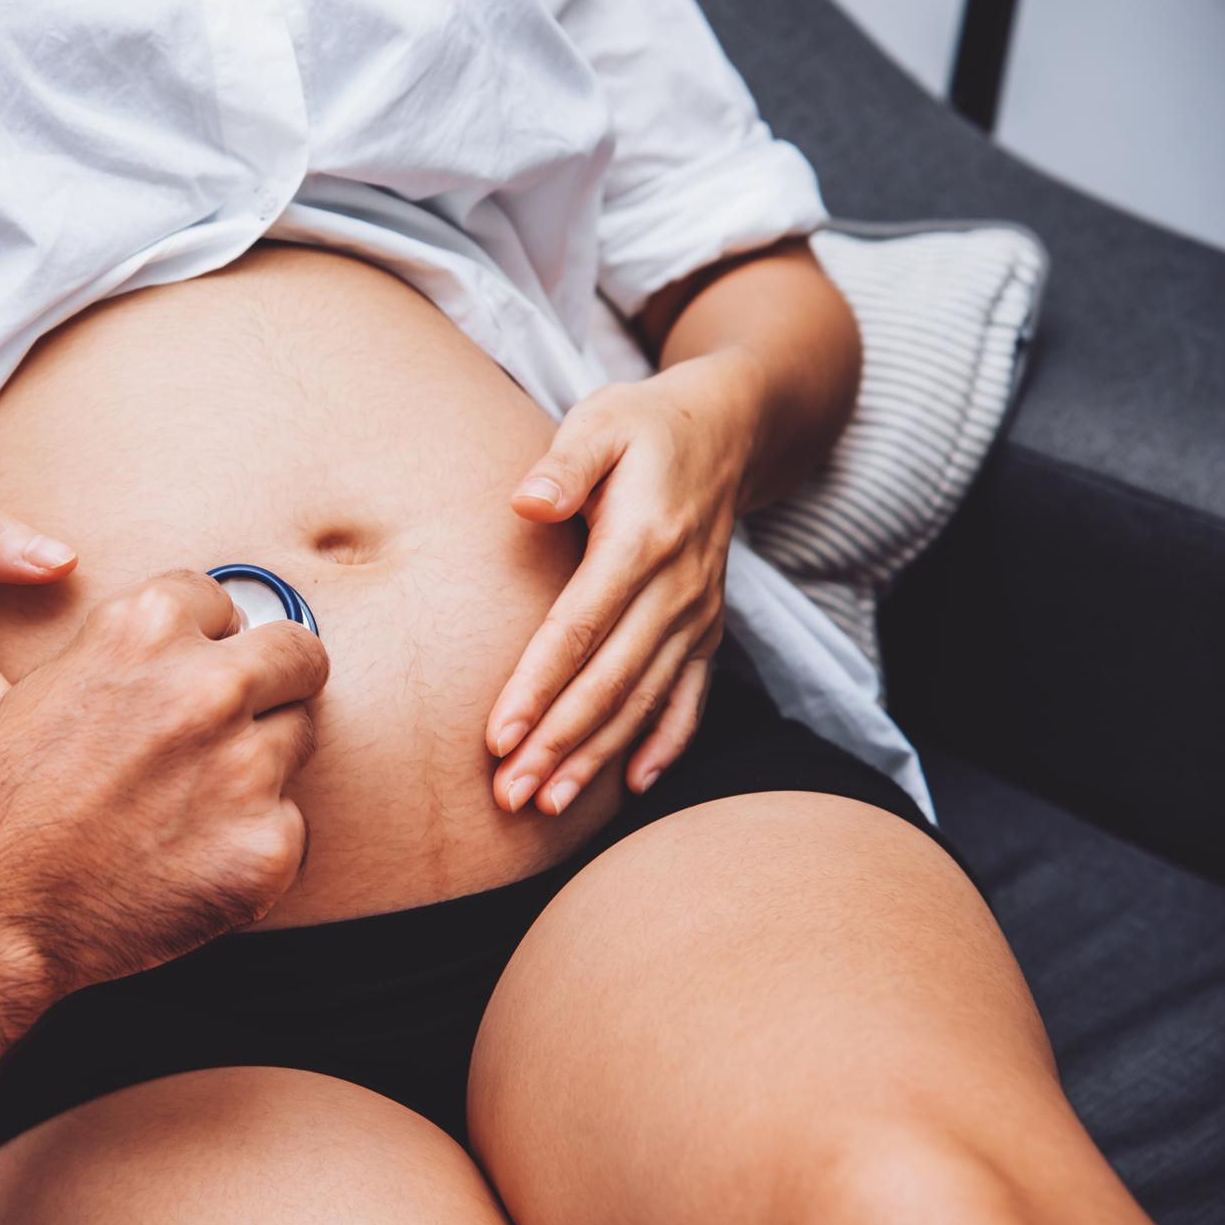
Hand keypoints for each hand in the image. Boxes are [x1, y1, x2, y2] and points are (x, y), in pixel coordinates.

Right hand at [0, 570, 328, 1109]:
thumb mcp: (48, 685)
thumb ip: (129, 661)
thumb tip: (191, 655)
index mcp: (146, 628)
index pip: (224, 604)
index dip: (209, 641)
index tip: (201, 668)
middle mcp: (206, 686)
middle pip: (298, 656)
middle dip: (277, 682)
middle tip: (244, 723)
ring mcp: (244, 768)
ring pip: (297, 741)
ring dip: (259, 768)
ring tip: (189, 809)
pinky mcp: (267, 846)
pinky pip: (288, 828)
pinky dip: (249, 846)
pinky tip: (187, 863)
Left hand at [485, 350, 762, 815]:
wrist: (727, 429)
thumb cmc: (644, 425)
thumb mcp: (601, 422)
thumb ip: (565, 463)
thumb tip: (529, 502)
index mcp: (642, 541)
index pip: (580, 628)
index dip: (538, 686)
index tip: (498, 736)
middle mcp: (677, 588)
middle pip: (610, 682)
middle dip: (559, 744)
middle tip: (510, 796)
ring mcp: (698, 613)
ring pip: (644, 701)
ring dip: (598, 757)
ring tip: (549, 803)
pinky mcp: (707, 628)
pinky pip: (690, 697)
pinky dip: (665, 744)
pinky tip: (634, 786)